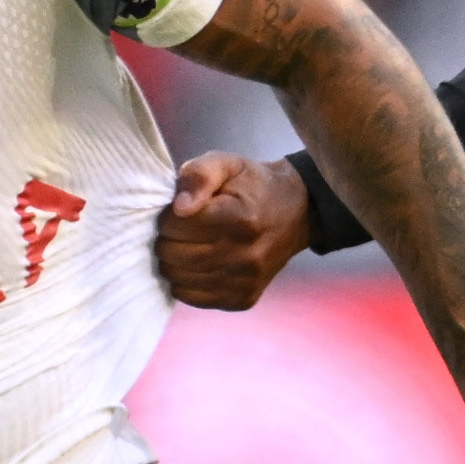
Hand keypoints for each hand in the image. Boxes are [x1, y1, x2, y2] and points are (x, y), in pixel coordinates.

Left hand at [156, 152, 309, 309]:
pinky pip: (190, 297)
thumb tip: (179, 207)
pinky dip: (185, 280)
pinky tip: (198, 263)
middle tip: (184, 228)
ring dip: (174, 260)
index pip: (175, 225)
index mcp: (240, 219)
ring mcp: (244, 282)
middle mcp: (245, 256)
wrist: (296, 213)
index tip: (182, 210)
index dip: (169, 215)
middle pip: (172, 254)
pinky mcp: (242, 299)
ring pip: (177, 278)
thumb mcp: (228, 164)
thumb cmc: (254, 186)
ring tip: (190, 244)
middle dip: (168, 238)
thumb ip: (200, 175)